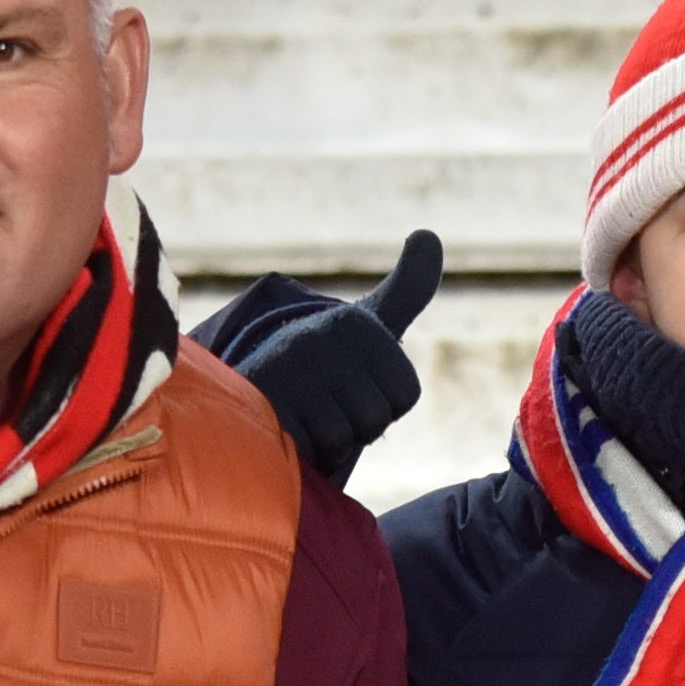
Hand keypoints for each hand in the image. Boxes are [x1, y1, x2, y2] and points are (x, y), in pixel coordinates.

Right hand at [196, 230, 445, 494]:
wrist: (257, 381)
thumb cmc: (328, 358)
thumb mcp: (371, 321)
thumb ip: (408, 287)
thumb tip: (427, 234)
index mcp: (356, 323)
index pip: (406, 394)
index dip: (385, 405)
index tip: (357, 386)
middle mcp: (322, 338)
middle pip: (375, 420)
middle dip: (355, 427)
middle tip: (327, 404)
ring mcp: (290, 371)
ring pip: (341, 441)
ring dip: (326, 442)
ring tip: (305, 414)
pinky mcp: (262, 404)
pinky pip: (307, 451)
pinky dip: (300, 451)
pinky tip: (286, 427)